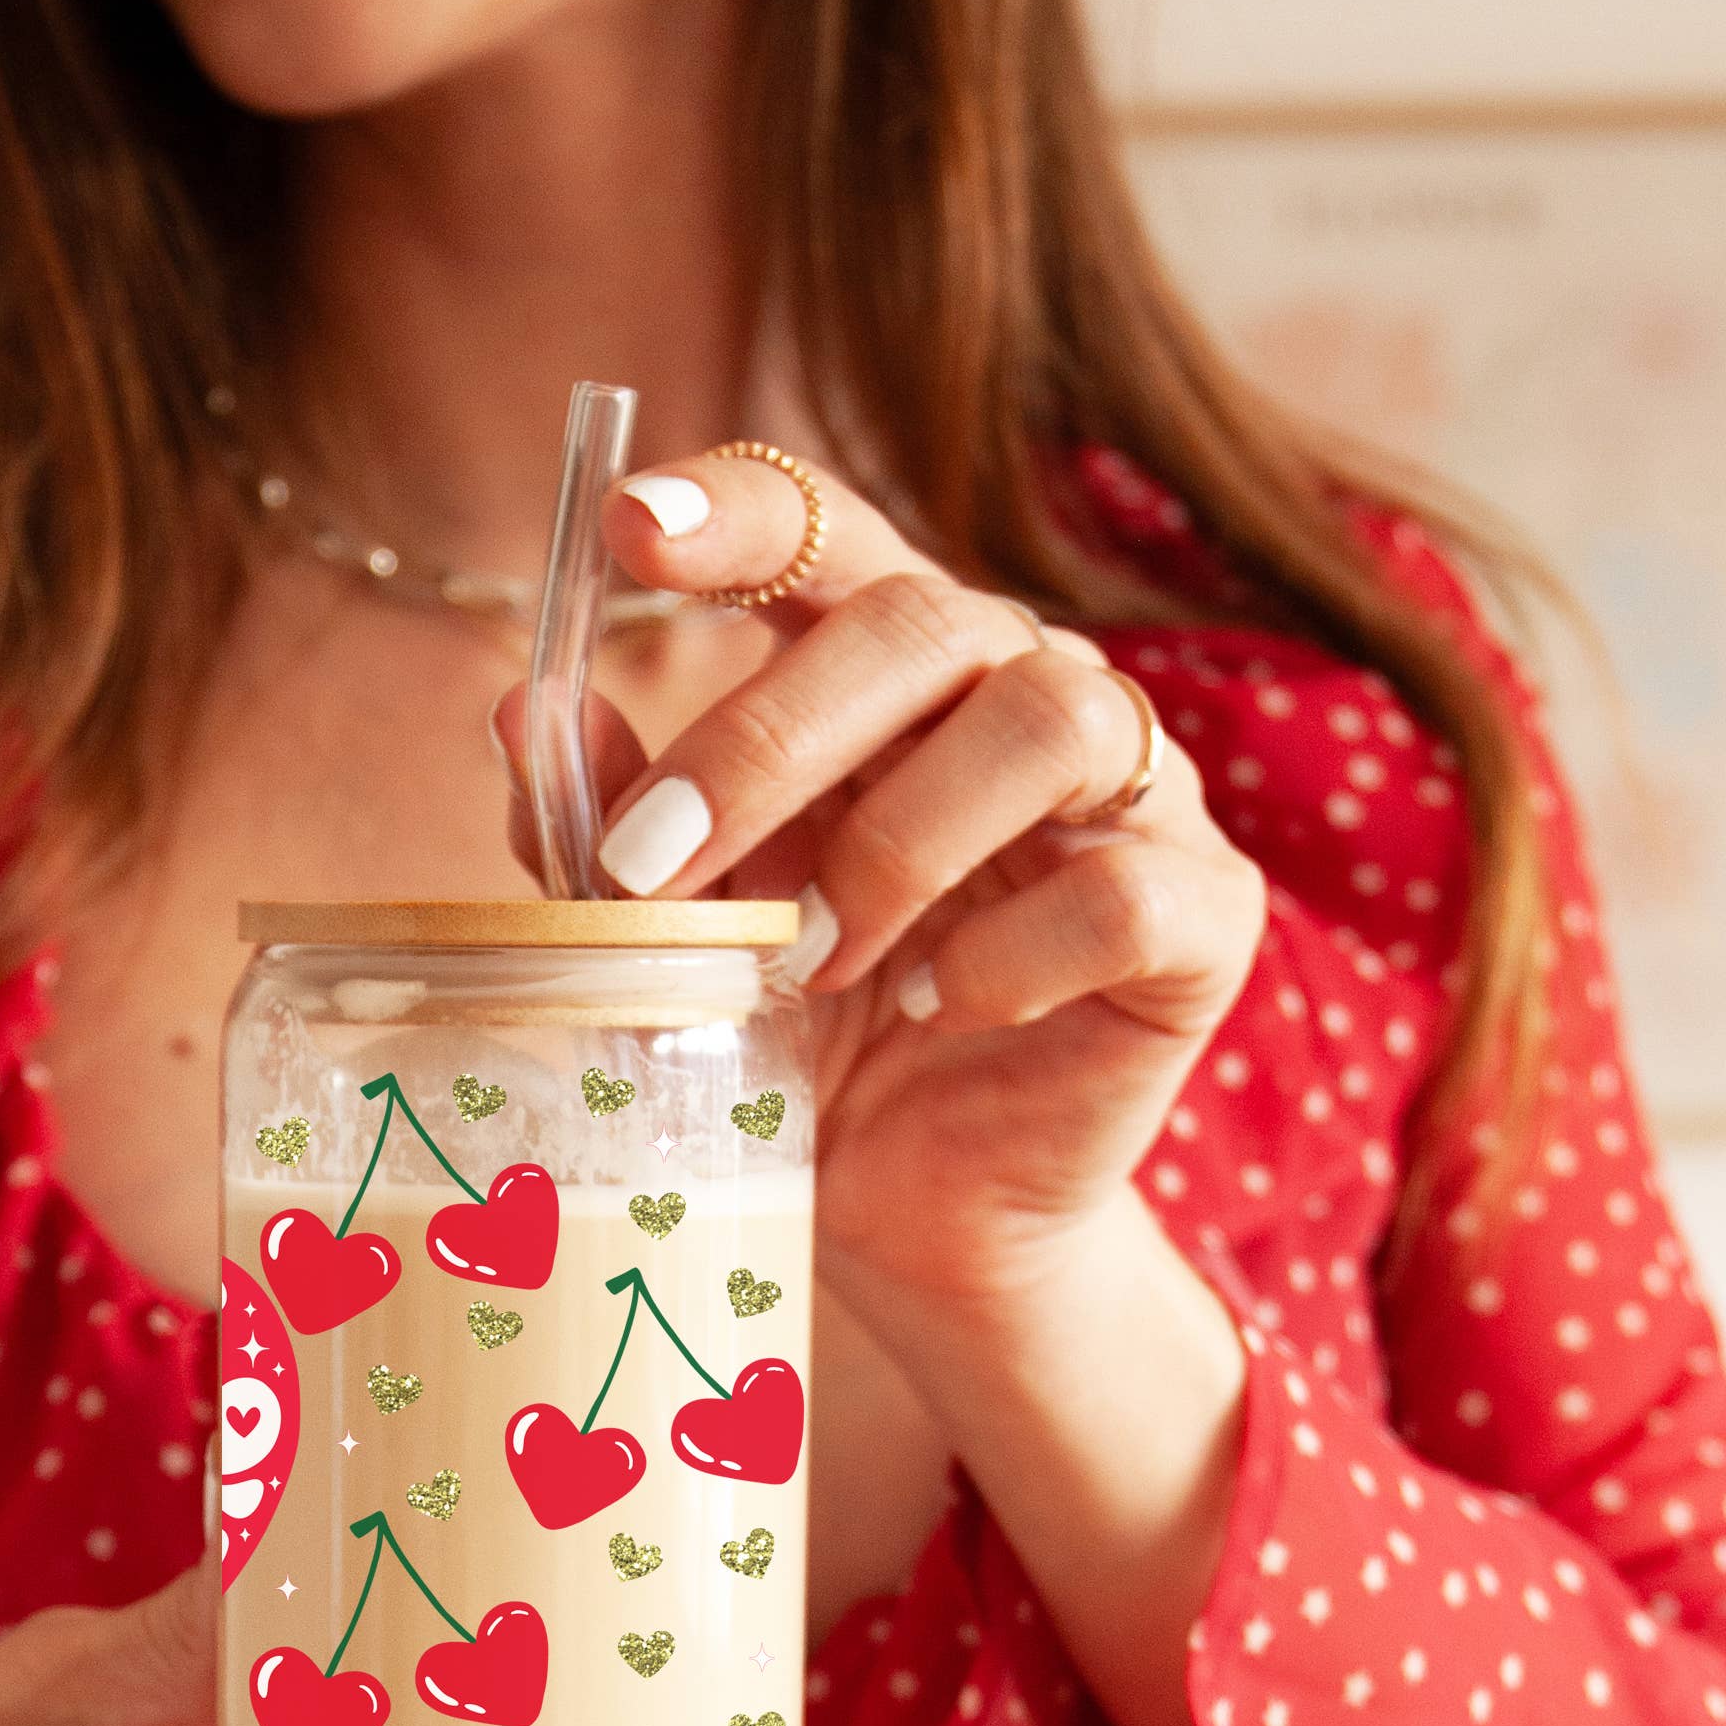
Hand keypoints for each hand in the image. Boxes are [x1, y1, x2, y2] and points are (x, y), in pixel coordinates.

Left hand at [499, 448, 1264, 1324]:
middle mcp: (1023, 693)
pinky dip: (1011, 956)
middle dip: (765, 744)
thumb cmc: (802, 1044)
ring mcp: (1135, 796)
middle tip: (655, 869)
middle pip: (924, 622)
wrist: (917, 1213)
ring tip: (813, 962)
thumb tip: (521, 708)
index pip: (831, 531)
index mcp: (892, 671)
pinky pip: (1126, 892)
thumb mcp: (682, 933)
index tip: (629, 530)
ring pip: (1052, 721)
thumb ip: (607, 823)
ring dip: (899, 847)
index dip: (741, 512)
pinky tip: (937, 1012)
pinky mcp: (1205, 916)